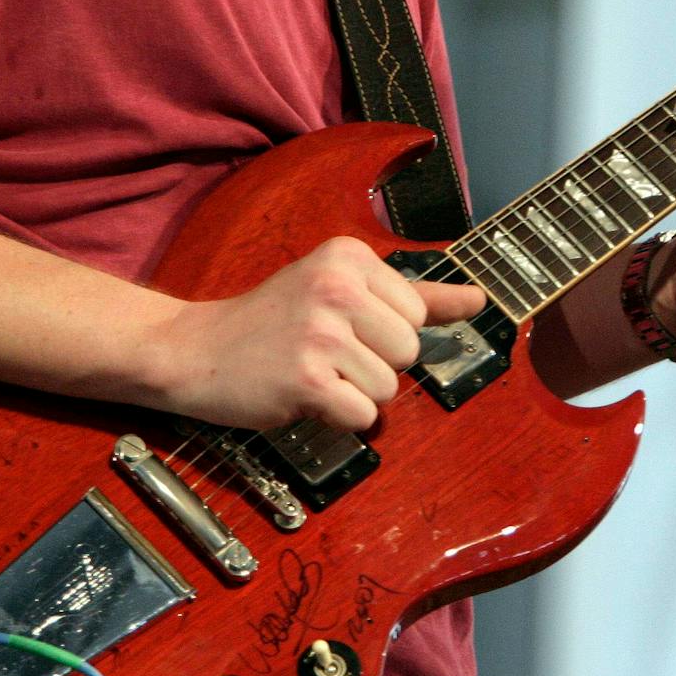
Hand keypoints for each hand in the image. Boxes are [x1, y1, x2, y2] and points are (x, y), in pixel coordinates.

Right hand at [153, 237, 485, 431]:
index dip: (384, 334)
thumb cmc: (274, 322)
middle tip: (324, 355)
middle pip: (408, 353)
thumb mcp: (340, 290)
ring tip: (312, 374)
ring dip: (353, 394)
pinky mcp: (306, 379)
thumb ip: (416, 298)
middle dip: (373, 366)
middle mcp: (338, 286)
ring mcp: (321, 332)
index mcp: (350, 257)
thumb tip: (480, 300)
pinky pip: (362, 416)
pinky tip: (305, 396)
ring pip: (388, 389)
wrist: (195, 350)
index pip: (417, 315)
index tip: (340, 327)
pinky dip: (338, 418)